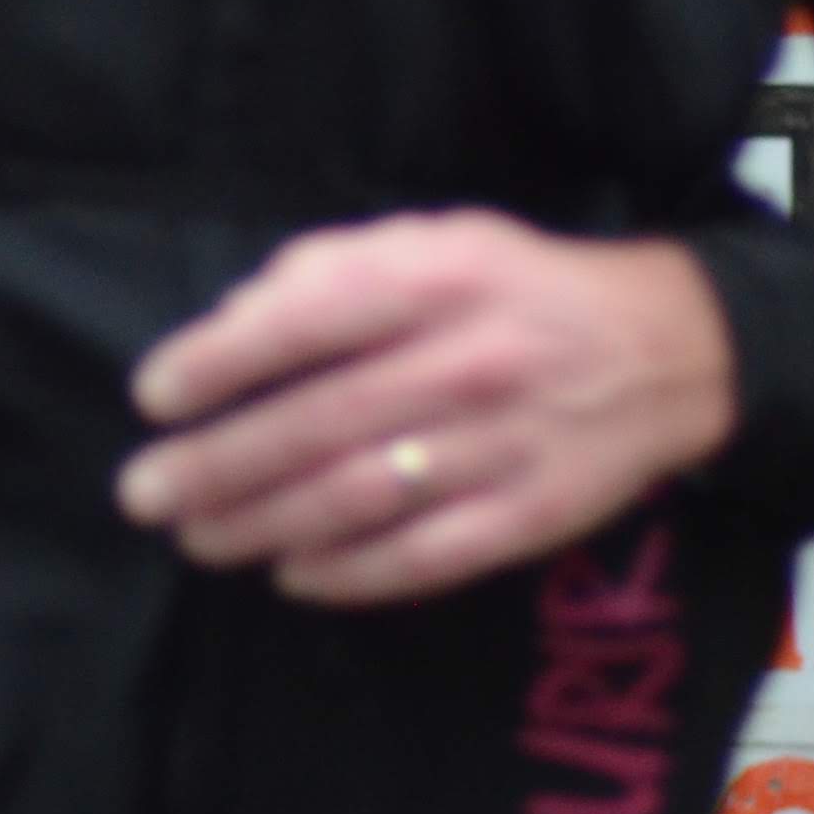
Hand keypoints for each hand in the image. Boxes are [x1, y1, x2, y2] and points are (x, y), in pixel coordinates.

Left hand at [119, 216, 733, 607]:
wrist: (667, 350)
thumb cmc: (521, 292)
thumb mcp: (439, 240)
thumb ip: (335, 266)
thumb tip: (235, 319)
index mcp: (440, 279)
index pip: (307, 321)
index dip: (218, 362)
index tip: (155, 397)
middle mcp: (469, 362)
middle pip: (318, 425)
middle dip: (216, 464)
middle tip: (146, 492)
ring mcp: (501, 447)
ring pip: (357, 499)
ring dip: (261, 525)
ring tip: (199, 537)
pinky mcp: (528, 516)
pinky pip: (421, 557)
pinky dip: (346, 573)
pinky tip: (291, 573)